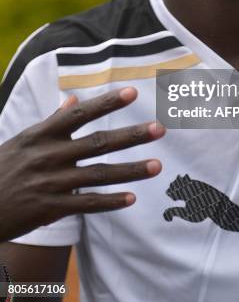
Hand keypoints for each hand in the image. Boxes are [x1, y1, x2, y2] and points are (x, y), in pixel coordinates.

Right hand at [0, 87, 164, 241]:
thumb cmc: (3, 167)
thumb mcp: (23, 139)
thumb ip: (52, 121)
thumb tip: (72, 98)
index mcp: (43, 134)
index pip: (81, 114)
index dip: (107, 103)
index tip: (132, 92)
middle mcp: (50, 155)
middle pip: (98, 143)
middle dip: (131, 135)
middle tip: (159, 129)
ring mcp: (51, 183)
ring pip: (98, 174)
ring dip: (130, 170)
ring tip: (157, 166)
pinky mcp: (50, 208)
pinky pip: (86, 204)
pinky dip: (109, 201)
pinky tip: (132, 198)